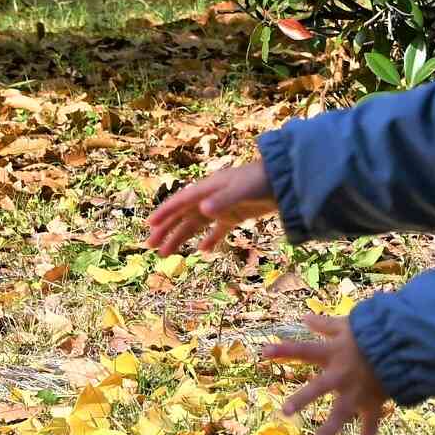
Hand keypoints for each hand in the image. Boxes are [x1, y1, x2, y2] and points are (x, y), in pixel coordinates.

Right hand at [148, 155, 276, 254]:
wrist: (285, 180)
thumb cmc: (261, 181)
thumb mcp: (242, 190)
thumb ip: (223, 200)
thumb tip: (202, 211)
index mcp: (207, 189)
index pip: (180, 202)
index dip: (165, 213)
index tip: (149, 225)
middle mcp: (211, 198)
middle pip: (183, 215)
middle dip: (166, 230)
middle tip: (150, 246)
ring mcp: (222, 207)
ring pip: (195, 225)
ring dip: (180, 238)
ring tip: (165, 254)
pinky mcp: (235, 216)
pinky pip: (217, 230)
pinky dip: (209, 240)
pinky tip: (201, 251)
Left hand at [264, 312, 390, 434]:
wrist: (409, 346)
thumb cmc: (376, 333)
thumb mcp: (349, 325)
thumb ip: (326, 325)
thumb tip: (305, 318)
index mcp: (334, 353)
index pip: (304, 351)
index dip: (285, 350)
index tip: (264, 352)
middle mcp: (343, 375)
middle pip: (319, 388)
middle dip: (302, 400)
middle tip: (285, 412)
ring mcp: (359, 392)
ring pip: (341, 414)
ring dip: (328, 432)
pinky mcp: (375, 403)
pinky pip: (370, 425)